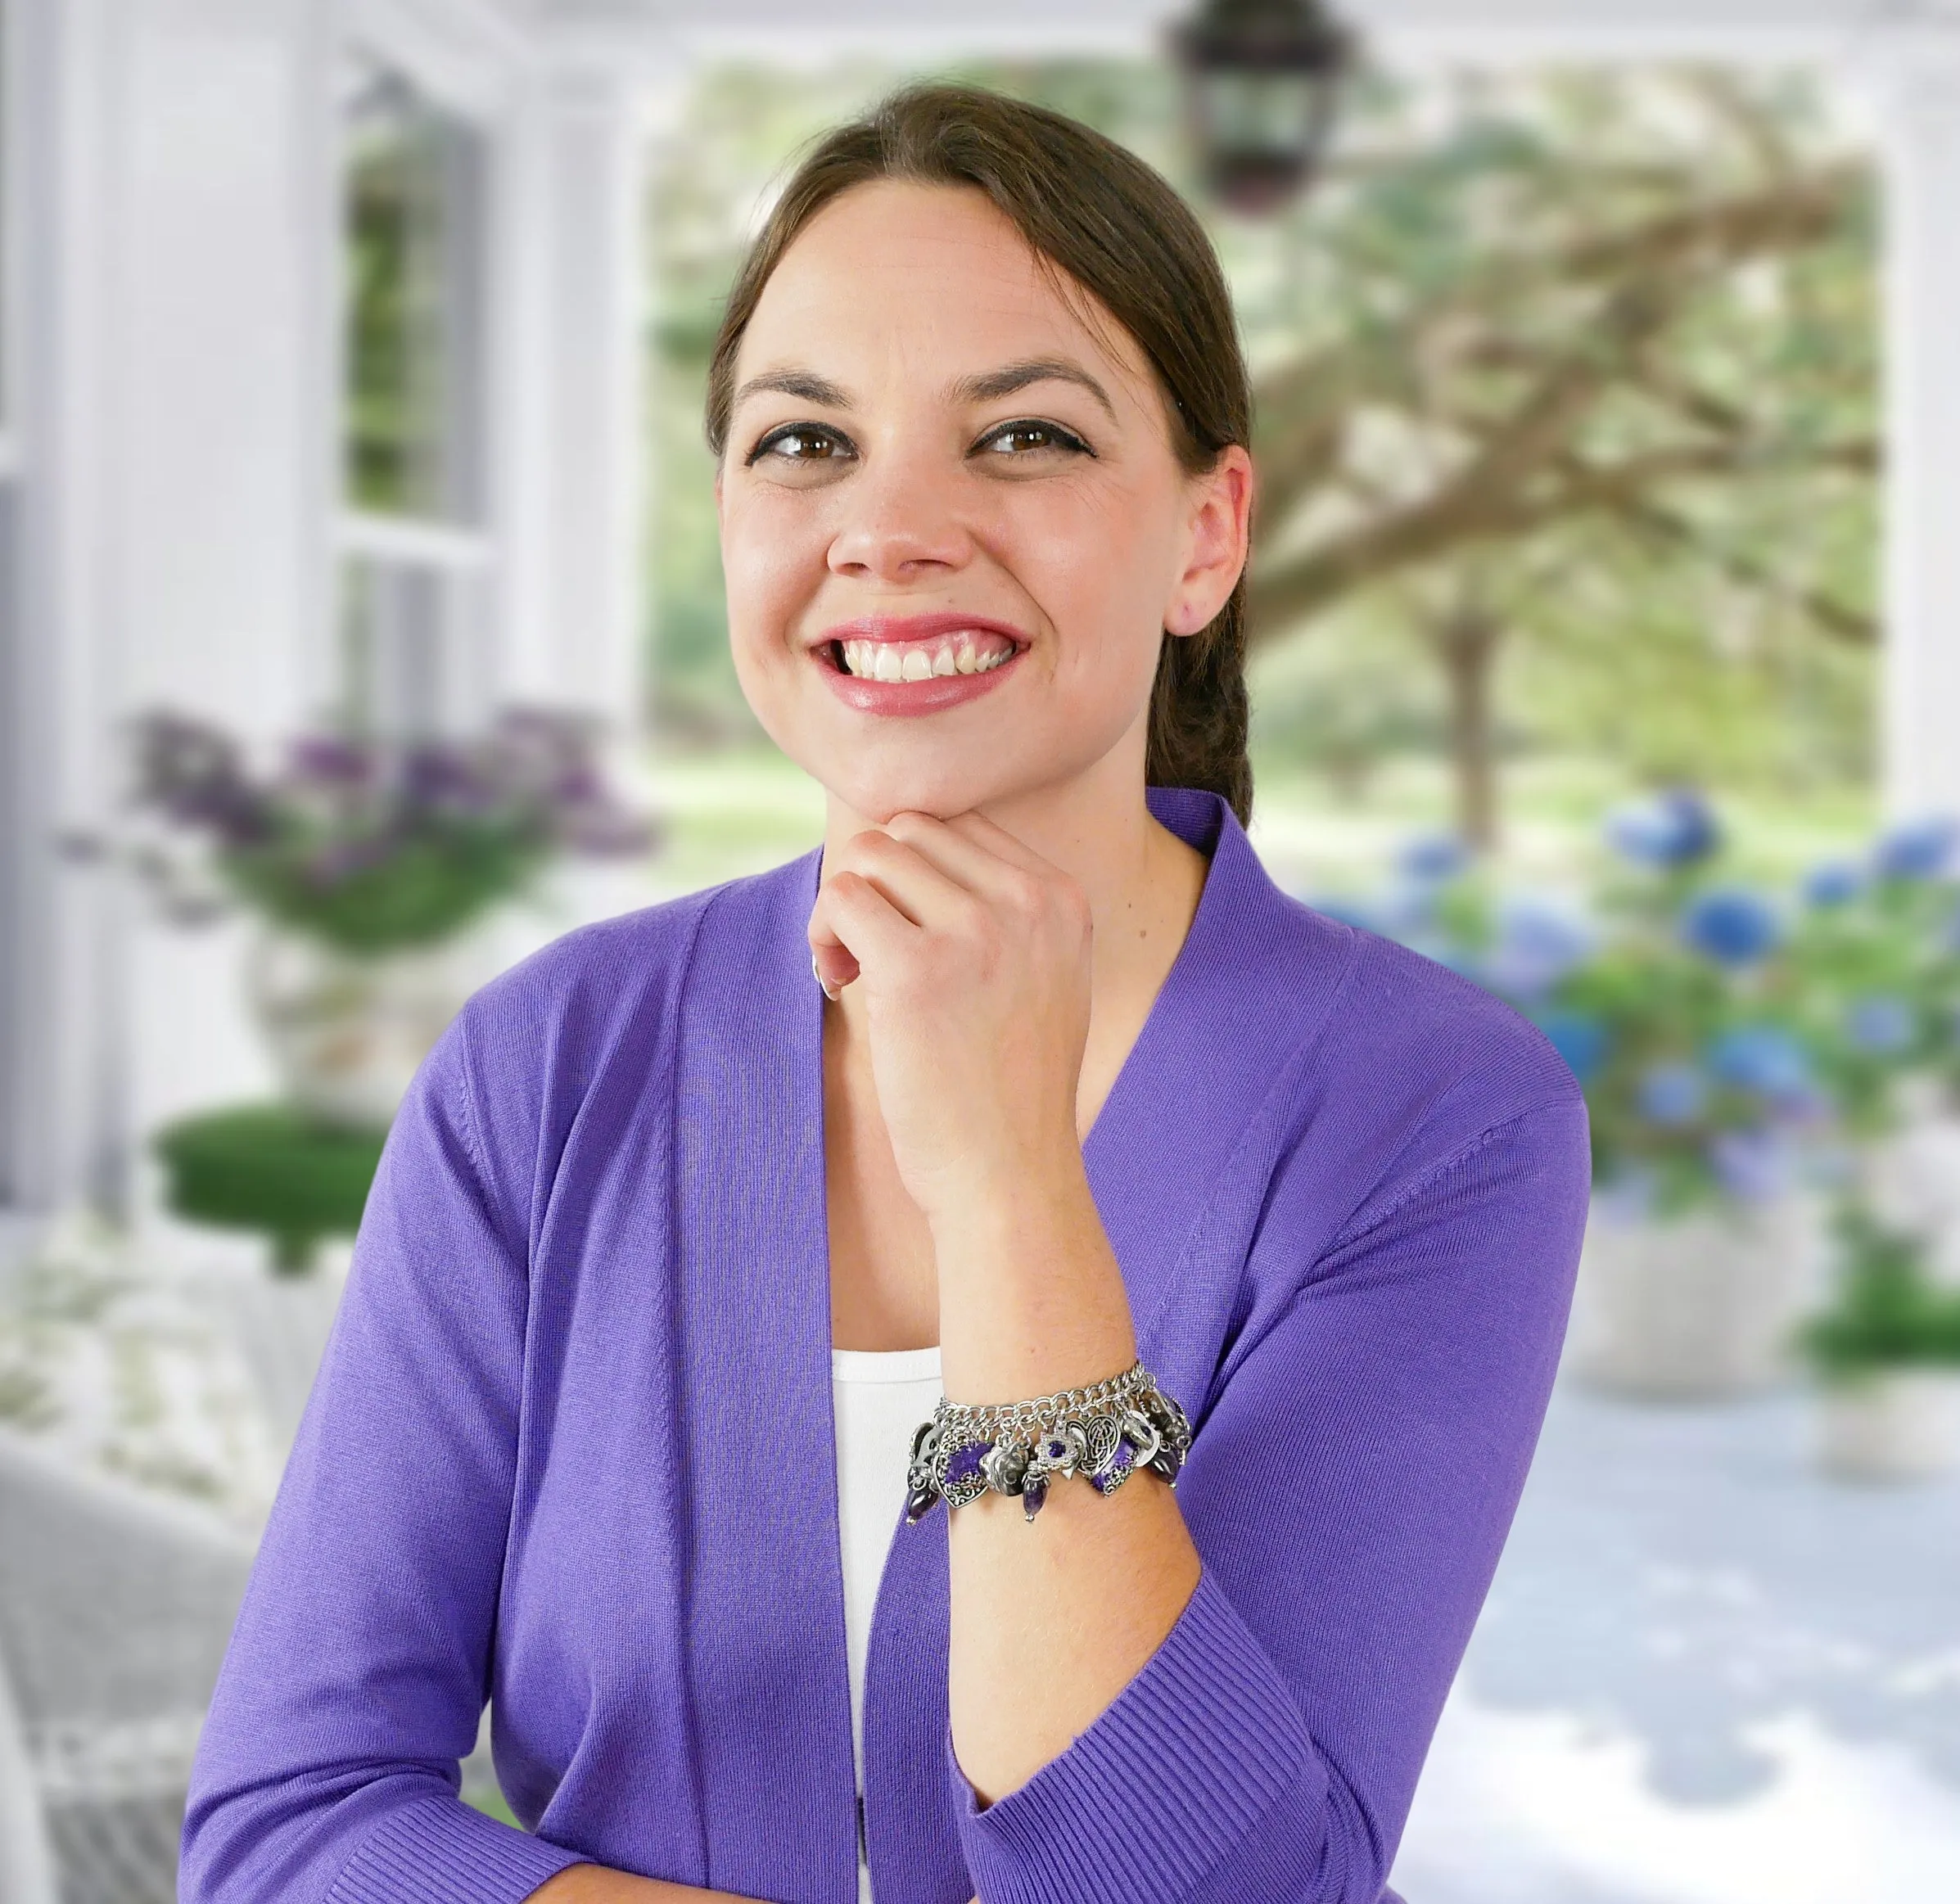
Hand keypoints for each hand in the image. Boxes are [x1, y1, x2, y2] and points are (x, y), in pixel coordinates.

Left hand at [807, 810, 1092, 1222]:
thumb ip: (1004, 914)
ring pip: (871, 855)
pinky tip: (840, 980)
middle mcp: (1027, 903)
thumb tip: (910, 851)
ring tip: (853, 967)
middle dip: (877, 882)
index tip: (909, 933)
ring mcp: (976, 932)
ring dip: (844, 905)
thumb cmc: (1011, 1090)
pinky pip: (843, 898)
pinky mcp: (918, 970)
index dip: (914, 873)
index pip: (960, 827)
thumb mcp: (1042, 979)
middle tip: (870, 951)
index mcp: (1060, 899)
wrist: (1011, 1176)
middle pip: (910, 830)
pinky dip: (825, 932)